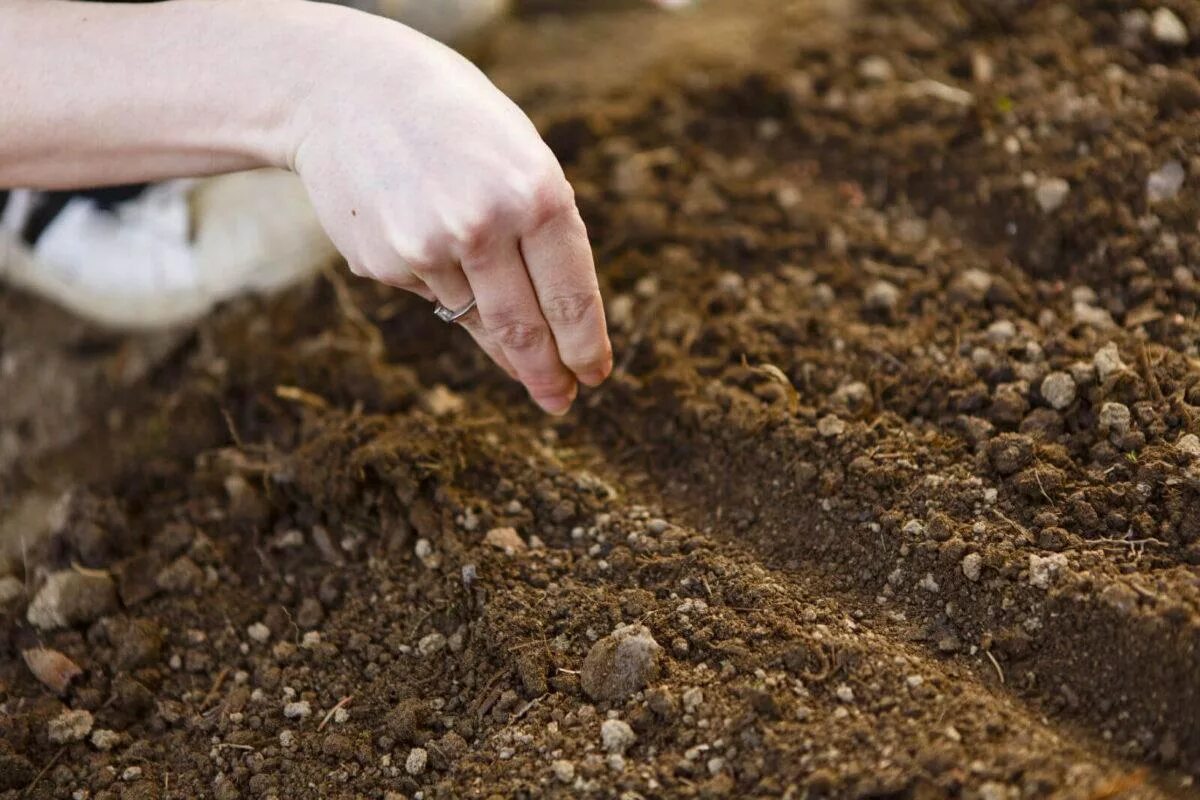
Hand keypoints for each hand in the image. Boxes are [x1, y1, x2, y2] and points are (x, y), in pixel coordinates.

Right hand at [286, 9, 611, 414]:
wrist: (344, 90)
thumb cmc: (454, 125)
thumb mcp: (519, 159)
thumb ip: (543, 233)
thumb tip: (554, 324)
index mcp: (536, 194)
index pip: (571, 297)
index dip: (584, 346)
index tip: (593, 376)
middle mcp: (483, 226)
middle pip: (524, 329)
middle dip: (546, 374)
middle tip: (559, 401)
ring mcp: (426, 249)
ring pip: (475, 319)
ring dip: (497, 335)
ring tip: (505, 330)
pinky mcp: (382, 264)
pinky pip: (430, 293)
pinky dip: (440, 279)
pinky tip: (423, 232)